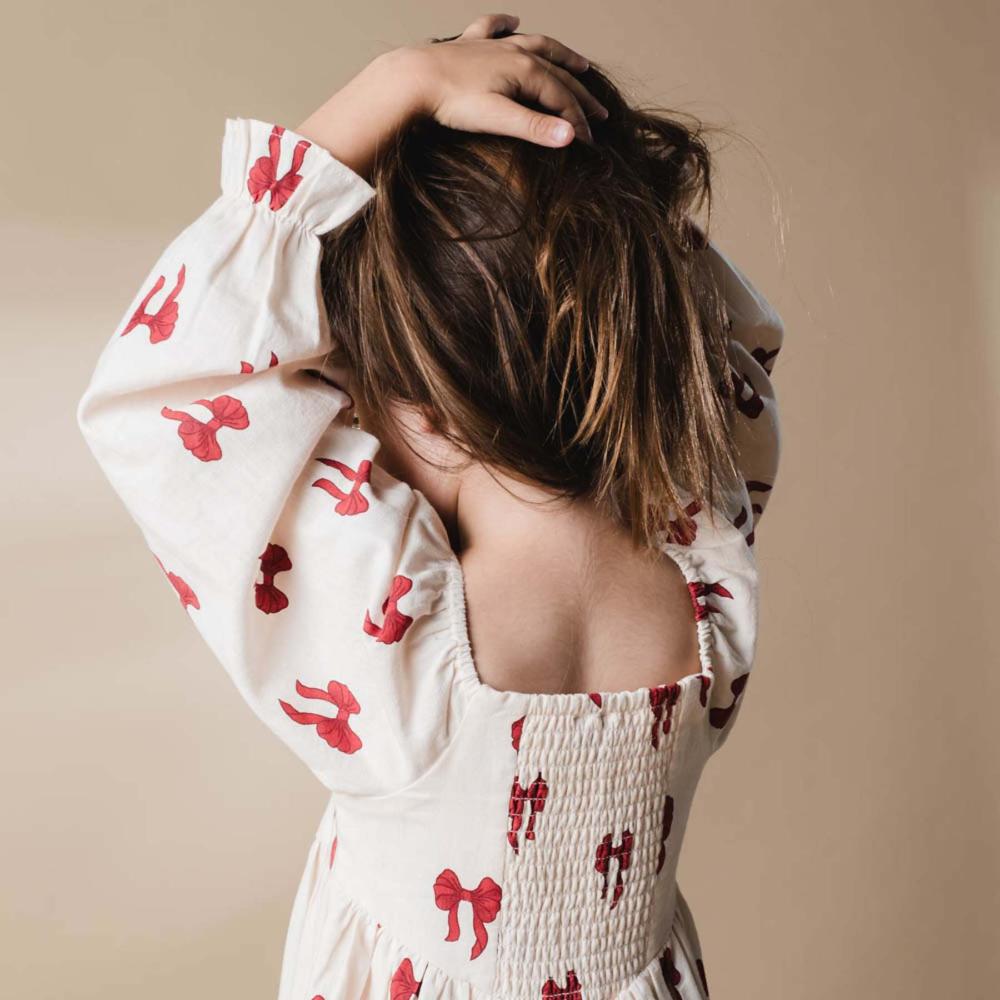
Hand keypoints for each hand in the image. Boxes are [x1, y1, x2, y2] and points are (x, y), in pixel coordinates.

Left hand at [295, 13, 605, 180]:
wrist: (412, 79)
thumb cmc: (453, 102)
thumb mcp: (499, 118)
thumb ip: (535, 128)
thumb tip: (571, 137)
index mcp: (526, 70)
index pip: (562, 99)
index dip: (578, 123)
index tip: (588, 144)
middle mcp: (514, 51)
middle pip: (558, 73)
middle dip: (581, 95)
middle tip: (601, 115)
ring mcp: (492, 45)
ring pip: (536, 44)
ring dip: (560, 54)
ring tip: (578, 62)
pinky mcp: (468, 44)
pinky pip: (492, 26)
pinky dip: (504, 23)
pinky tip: (513, 21)